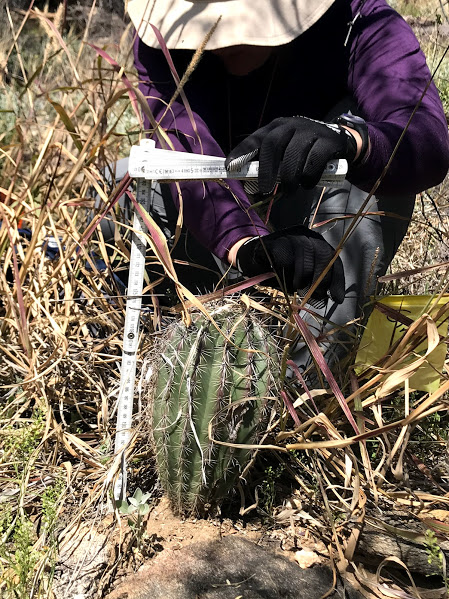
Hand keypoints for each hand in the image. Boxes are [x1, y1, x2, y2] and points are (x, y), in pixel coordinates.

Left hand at [226, 116, 359, 193]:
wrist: (338, 140)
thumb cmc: (304, 151)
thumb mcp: (285, 152)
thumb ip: (269, 164)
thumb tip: (248, 183)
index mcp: (276, 128)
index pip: (255, 139)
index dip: (241, 152)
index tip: (230, 167)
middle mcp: (291, 125)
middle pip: (273, 145)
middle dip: (266, 170)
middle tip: (265, 190)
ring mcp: (310, 131)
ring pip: (294, 156)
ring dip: (289, 178)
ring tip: (289, 190)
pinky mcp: (328, 141)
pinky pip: (314, 161)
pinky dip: (308, 177)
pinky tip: (307, 183)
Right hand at [236, 225, 344, 302]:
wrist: (252, 259)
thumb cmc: (279, 271)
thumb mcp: (300, 278)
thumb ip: (314, 283)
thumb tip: (328, 297)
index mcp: (316, 243)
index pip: (332, 258)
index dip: (336, 278)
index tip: (336, 298)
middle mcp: (305, 235)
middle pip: (321, 253)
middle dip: (320, 278)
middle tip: (314, 295)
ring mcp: (289, 235)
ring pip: (303, 253)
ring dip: (301, 275)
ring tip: (295, 287)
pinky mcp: (273, 241)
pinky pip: (284, 254)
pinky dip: (284, 269)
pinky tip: (281, 276)